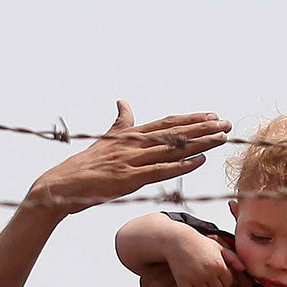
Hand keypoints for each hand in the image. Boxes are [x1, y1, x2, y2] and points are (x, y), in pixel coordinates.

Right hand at [26, 103, 229, 216]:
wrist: (60, 185)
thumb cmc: (83, 167)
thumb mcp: (105, 140)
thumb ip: (120, 122)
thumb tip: (123, 101)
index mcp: (130, 135)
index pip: (167, 124)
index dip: (191, 120)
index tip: (211, 116)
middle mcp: (133, 144)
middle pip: (175, 132)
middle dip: (203, 128)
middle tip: (226, 123)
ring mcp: (131, 161)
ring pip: (172, 149)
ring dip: (199, 143)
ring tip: (222, 138)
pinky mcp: (128, 179)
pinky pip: (160, 171)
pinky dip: (181, 166)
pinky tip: (199, 161)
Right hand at [166, 229, 246, 286]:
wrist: (177, 240)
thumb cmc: (199, 243)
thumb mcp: (218, 247)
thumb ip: (233, 258)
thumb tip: (244, 269)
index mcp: (219, 265)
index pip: (229, 283)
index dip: (225, 282)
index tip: (219, 280)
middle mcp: (209, 273)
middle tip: (210, 286)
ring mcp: (195, 279)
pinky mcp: (183, 283)